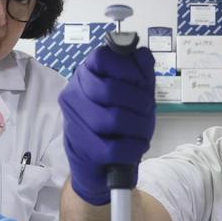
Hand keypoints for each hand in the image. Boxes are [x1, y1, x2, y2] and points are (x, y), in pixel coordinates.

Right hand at [59, 45, 156, 205]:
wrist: (103, 165)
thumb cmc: (119, 126)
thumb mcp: (136, 94)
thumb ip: (140, 72)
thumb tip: (141, 54)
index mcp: (85, 75)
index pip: (101, 58)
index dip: (126, 68)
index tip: (141, 82)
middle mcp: (73, 94)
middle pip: (109, 90)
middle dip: (139, 102)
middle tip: (148, 112)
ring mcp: (73, 122)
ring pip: (112, 119)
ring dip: (139, 126)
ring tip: (144, 131)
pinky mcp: (81, 148)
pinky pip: (112, 147)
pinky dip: (132, 148)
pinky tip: (138, 146)